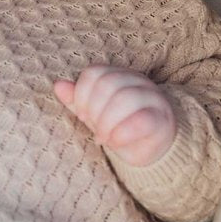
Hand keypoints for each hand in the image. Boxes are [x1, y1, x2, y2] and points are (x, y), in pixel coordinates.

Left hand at [54, 66, 176, 166]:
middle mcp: (137, 80)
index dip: (82, 94)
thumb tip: (58, 86)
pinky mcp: (163, 119)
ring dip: (107, 123)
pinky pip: (142, 120)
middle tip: (95, 130)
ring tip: (104, 139)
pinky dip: (122, 133)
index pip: (94, 73)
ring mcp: (152, 97)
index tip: (83, 116)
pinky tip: (116, 142)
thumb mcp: (95, 113)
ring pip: (124, 99)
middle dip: (95, 111)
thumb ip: (77, 100)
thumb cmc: (120, 127)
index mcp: (118, 74)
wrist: (153, 149)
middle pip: (108, 84)